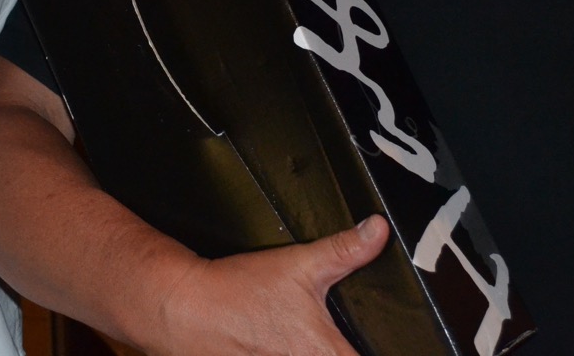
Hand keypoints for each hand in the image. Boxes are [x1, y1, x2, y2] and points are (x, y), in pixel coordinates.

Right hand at [135, 215, 389, 355]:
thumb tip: (378, 229)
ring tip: (298, 333)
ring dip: (317, 350)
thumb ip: (345, 250)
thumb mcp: (299, 264)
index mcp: (328, 355)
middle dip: (341, 346)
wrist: (185, 309)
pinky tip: (283, 341)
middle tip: (335, 332)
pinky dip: (288, 352)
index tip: (388, 341)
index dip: (384, 350)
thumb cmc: (239, 292)